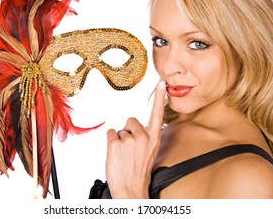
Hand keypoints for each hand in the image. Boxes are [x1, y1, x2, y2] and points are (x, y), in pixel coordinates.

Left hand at [105, 81, 165, 197]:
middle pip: (130, 121)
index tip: (161, 83)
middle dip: (128, 132)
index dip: (159, 97)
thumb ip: (146, 138)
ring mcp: (129, 139)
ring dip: (119, 140)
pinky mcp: (115, 143)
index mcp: (154, 138)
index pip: (157, 113)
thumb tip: (135, 129)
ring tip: (124, 155)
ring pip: (120, 130)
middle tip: (130, 150)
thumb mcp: (149, 152)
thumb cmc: (139, 172)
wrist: (131, 189)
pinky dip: (110, 142)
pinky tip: (116, 155)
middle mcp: (143, 136)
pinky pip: (110, 134)